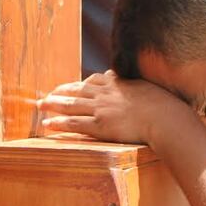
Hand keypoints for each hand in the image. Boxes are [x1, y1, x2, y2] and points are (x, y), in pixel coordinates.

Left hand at [37, 70, 191, 144]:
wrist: (165, 118)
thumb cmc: (165, 106)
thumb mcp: (151, 90)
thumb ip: (140, 88)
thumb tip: (140, 86)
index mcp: (119, 84)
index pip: (95, 81)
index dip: (82, 84)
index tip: (73, 85)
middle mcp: (106, 93)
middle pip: (77, 90)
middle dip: (61, 91)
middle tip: (49, 94)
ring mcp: (101, 109)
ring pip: (71, 104)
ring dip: (53, 104)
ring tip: (40, 105)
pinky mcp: (99, 125)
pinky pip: (74, 123)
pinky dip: (58, 123)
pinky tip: (46, 123)